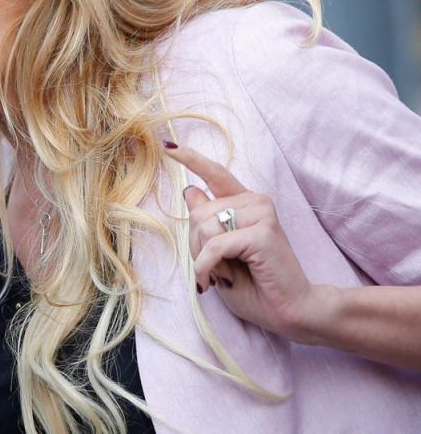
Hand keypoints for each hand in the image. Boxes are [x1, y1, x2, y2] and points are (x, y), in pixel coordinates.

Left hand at [162, 142, 320, 342]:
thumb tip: (190, 190)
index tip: (169, 147)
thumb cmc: (254, 286)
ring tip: (226, 273)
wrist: (290, 312)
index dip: (191, 159)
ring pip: (204, 227)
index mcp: (245, 204)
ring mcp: (261, 213)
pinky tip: (216, 281)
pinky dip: (207, 266)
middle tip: (216, 268)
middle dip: (197, 246)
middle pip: (198, 214)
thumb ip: (207, 222)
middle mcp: (255, 202)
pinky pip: (214, 245)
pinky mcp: (263, 232)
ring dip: (203, 257)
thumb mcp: (218, 253)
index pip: (215, 174)